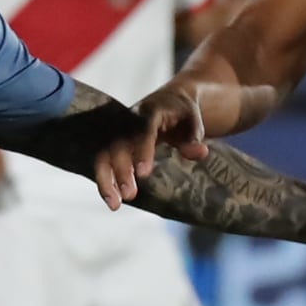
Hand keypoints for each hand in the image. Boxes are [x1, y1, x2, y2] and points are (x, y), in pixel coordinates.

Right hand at [93, 85, 210, 210]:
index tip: (143, 173)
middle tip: (130, 195)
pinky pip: (105, 162)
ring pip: (105, 154)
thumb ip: (195, 137)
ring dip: (107, 180)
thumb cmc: (182, 113)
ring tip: (115, 205)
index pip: (143, 131)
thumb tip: (200, 153)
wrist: (169, 100)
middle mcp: (129, 122)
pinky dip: (107, 181)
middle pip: (119, 144)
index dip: (142, 151)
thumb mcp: (193, 120)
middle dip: (122, 170)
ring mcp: (120, 133)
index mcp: (150, 113)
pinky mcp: (115, 144)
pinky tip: (112, 201)